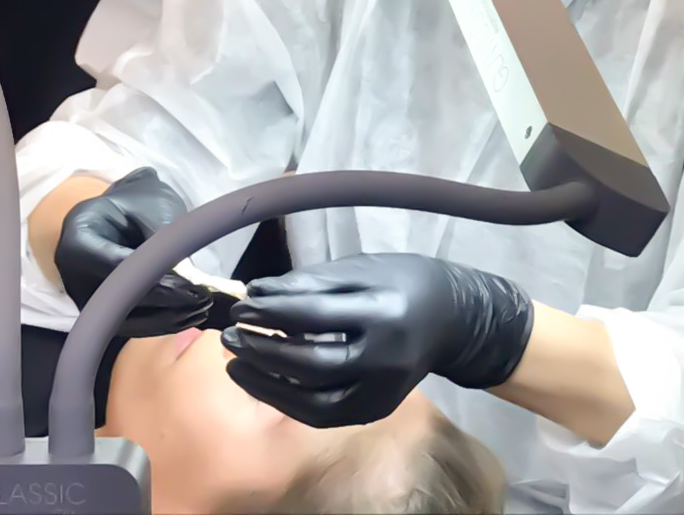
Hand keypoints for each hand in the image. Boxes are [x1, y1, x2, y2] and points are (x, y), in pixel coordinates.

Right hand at [54, 168, 211, 336]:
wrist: (124, 210)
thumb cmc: (137, 201)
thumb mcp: (152, 208)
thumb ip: (163, 240)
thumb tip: (185, 277)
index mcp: (78, 239)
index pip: (116, 267)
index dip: (154, 280)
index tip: (189, 287)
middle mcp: (74, 275)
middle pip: (118, 298)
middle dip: (164, 302)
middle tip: (202, 299)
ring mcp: (85, 297)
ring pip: (124, 320)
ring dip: (165, 319)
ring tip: (201, 308)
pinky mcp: (101, 311)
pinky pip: (129, 322)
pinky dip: (159, 321)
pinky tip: (189, 314)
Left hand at [222, 253, 533, 427]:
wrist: (453, 320)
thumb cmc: (404, 281)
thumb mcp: (362, 268)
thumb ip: (311, 282)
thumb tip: (257, 292)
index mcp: (383, 311)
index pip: (314, 315)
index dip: (271, 311)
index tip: (241, 303)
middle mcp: (384, 358)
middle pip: (310, 362)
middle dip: (263, 349)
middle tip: (230, 334)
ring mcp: (381, 392)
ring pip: (312, 399)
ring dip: (266, 382)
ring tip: (235, 362)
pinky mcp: (375, 410)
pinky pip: (322, 414)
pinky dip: (287, 400)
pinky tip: (262, 381)